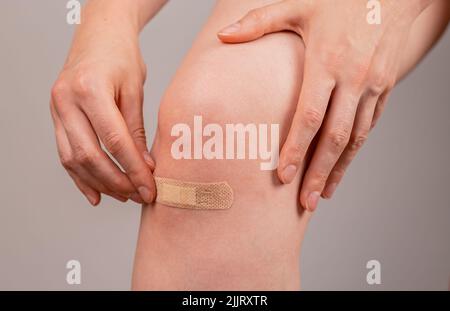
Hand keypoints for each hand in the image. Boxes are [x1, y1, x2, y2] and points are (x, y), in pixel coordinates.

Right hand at [50, 9, 155, 205]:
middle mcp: (66, 101)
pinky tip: (97, 193)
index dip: (133, 169)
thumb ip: (137, 130)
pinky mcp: (55, 117)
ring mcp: (56, 110)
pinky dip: (81, 177)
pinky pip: (65, 153)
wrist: (99, 36)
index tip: (149, 188)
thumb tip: (145, 167)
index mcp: (90, 90)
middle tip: (139, 195)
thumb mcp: (135, 90)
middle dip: (117, 182)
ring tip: (123, 195)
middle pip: (90, 155)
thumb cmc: (121, 57)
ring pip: (73, 159)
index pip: (114, 141)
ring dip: (100, 182)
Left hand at [218, 0, 432, 210]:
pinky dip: (356, 149)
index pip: (309, 116)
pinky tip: (343, 165)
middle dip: (319, 172)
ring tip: (323, 194)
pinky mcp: (386, 87)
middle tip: (305, 202)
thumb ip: (259, 21)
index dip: (296, 149)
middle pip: (335, 137)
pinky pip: (371, 125)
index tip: (284, 176)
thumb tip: (224, 36)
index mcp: (327, 62)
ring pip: (356, 137)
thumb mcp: (298, 4)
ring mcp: (373, 85)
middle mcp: (353, 79)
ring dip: (339, 168)